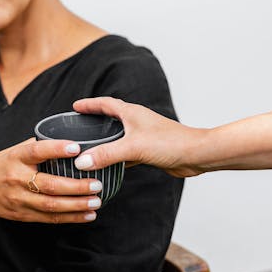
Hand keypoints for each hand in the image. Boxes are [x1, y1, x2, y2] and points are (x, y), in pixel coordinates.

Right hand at [0, 138, 103, 223]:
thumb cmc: (2, 165)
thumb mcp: (15, 150)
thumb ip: (40, 147)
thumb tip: (71, 140)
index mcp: (16, 157)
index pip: (37, 151)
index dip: (56, 149)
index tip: (77, 147)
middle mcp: (16, 178)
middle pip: (49, 185)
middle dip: (76, 187)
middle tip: (96, 184)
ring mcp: (19, 199)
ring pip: (51, 205)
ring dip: (77, 205)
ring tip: (96, 201)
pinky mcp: (22, 215)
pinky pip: (50, 218)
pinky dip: (71, 218)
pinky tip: (88, 215)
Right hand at [72, 97, 205, 177]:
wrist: (196, 154)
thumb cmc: (171, 142)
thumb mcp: (133, 147)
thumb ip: (106, 154)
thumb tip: (82, 161)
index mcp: (131, 113)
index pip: (105, 104)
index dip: (89, 105)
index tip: (75, 107)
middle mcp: (136, 122)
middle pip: (110, 118)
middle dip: (94, 121)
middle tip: (77, 127)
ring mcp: (143, 136)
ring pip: (117, 137)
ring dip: (104, 142)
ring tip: (88, 148)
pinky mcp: (148, 150)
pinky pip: (126, 152)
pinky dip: (115, 158)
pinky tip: (108, 167)